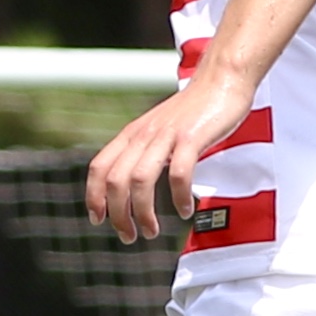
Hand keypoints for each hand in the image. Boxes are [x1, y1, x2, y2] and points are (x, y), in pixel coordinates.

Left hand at [85, 67, 258, 245]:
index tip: (98, 220)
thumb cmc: (194, 110)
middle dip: (118, 214)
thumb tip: (133, 183)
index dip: (93, 196)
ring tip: (151, 231)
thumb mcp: (159, 129)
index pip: (100, 167)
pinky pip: (178, 173)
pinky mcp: (192, 137)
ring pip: (140, 179)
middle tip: (129, 236)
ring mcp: (167, 135)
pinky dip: (179, 197)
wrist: (221, 79)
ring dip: (143, 212)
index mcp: (132, 134)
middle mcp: (144, 134)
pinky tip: (185, 211)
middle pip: (116, 180)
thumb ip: (146, 150)